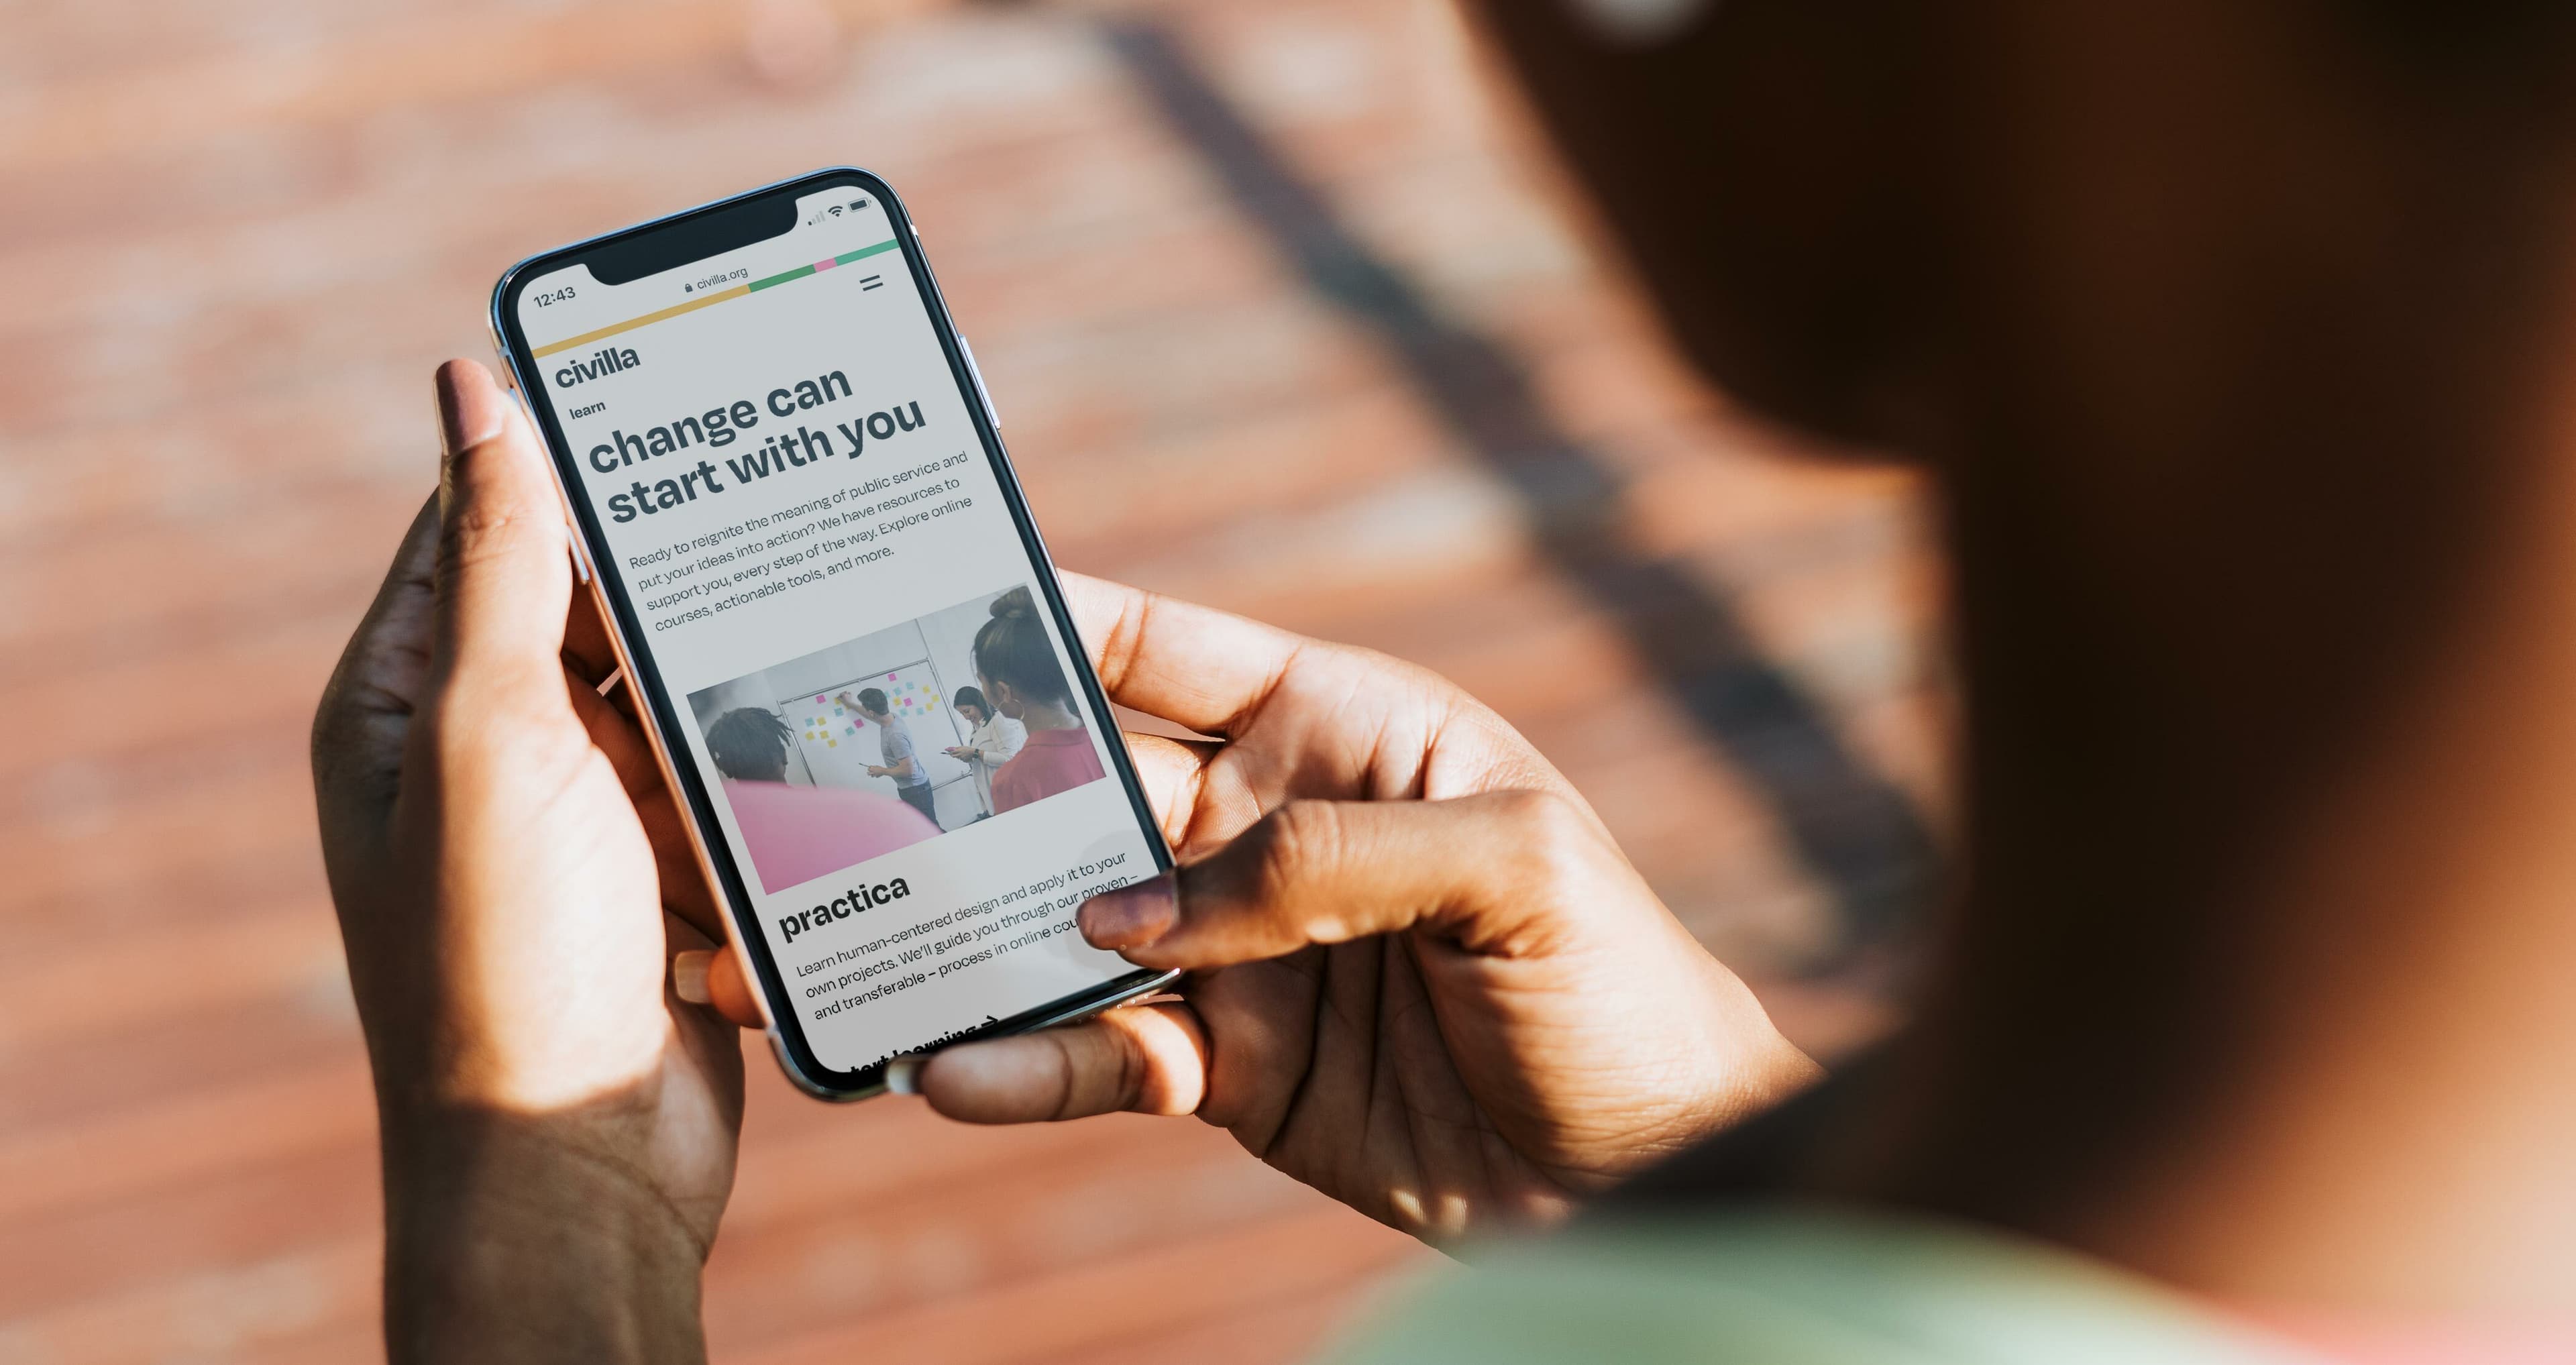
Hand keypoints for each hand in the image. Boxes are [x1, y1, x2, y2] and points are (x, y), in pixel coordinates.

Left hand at [313, 360, 744, 1362]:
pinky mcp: (661, 876)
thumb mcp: (493, 736)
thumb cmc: (505, 960)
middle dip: (688, 584)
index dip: (569, 455)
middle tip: (794, 508)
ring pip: (680, 695)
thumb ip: (497, 561)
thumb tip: (471, 385)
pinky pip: (725, 783)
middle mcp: (484, 751)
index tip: (677, 397)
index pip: (481, 523)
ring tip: (830, 624)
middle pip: (601, 608)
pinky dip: (769, 768)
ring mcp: (578, 819)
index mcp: (403, 702)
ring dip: (737, 684)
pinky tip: (834, 737)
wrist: (577, 1163)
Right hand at [702, 580, 1818, 1240]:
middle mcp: (1266, 826)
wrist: (1653, 1174)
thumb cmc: (1619, 983)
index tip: (913, 600)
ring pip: (1065, 928)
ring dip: (962, 937)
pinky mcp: (1225, 1068)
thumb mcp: (1510, 870)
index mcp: (1340, 727)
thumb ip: (1321, 860)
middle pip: (1080, 789)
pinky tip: (951, 1069)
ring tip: (842, 950)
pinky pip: (1099, 1053)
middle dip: (961, 789)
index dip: (1044, 621)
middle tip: (825, 791)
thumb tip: (1131, 908)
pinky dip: (1024, 1061)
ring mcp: (1236, 951)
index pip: (1163, 651)